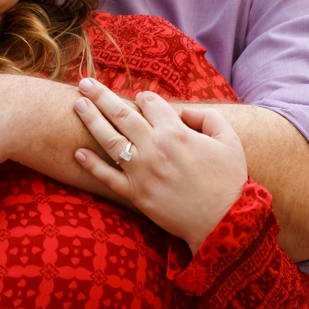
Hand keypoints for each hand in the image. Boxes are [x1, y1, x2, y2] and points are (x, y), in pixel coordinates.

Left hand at [72, 78, 247, 252]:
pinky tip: (77, 152)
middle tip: (84, 83)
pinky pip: (107, 177)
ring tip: (77, 105)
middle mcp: (154, 148)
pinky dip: (91, 165)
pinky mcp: (135, 194)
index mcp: (176, 132)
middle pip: (121, 114)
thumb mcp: (229, 141)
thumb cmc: (230, 181)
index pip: (149, 103)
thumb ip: (207, 118)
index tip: (141, 98)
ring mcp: (141, 172)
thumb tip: (183, 111)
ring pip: (109, 139)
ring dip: (91, 119)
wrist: (225, 224)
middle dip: (100, 95)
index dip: (144, 97)